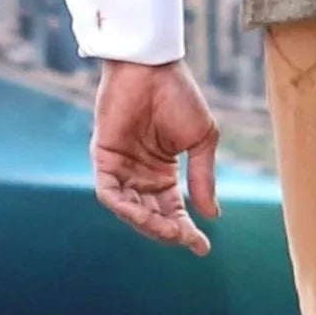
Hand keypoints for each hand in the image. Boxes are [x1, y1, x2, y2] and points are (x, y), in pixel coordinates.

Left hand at [91, 60, 219, 254]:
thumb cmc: (179, 96)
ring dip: (150, 224)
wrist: (153, 67)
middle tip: (186, 239)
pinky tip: (144, 214)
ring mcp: (121, 169)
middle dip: (169, 232)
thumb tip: (212, 216)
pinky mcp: (103, 159)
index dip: (186, 231)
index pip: (173, 212)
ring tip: (171, 230)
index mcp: (163, 174)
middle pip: (152, 217)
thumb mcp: (201, 140)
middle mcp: (140, 176)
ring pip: (131, 210)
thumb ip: (202, 177)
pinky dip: (125, 208)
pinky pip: (109, 193)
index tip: (203, 247)